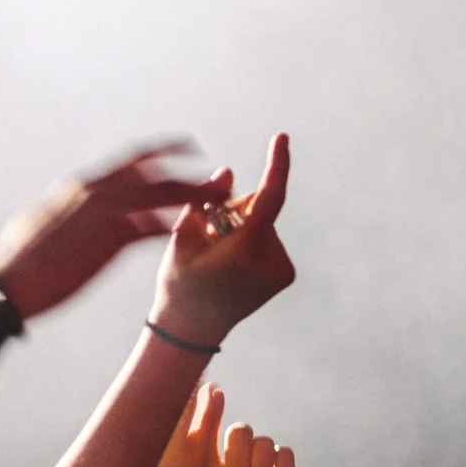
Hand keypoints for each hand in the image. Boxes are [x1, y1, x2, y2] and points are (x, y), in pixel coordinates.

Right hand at [0, 144, 231, 319]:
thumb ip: (67, 208)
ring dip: (194, 197)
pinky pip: (153, 229)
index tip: (187, 145)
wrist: (5, 282)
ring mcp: (103, 212)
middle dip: (188, 173)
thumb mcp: (44, 221)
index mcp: (81, 186)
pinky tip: (197, 233)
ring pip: (161, 197)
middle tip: (218, 173)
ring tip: (221, 200)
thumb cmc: (19, 260)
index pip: (130, 160)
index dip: (162, 151)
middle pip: (154, 174)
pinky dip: (177, 228)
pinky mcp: (109, 240)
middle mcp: (94, 192)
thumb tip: (71, 204)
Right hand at [150, 134, 296, 345]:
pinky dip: (251, 241)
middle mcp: (270, 260)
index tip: (281, 137)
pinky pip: (267, 240)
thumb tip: (229, 171)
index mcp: (244, 251)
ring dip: (241, 228)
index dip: (276, 165)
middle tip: (208, 236)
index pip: (268, 199)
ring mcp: (281, 270)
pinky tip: (233, 264)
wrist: (193, 328)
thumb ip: (206, 201)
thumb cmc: (179, 282)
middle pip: (258, 210)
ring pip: (262, 225)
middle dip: (234, 211)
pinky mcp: (286, 275)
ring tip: (218, 257)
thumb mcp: (182, 237)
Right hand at [203, 420, 301, 466]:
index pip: (205, 440)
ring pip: (265, 442)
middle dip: (246, 435)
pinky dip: (283, 458)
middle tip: (247, 451)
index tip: (213, 392)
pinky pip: (285, 453)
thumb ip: (208, 464)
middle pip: (240, 433)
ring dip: (266, 450)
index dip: (210, 413)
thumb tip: (205, 416)